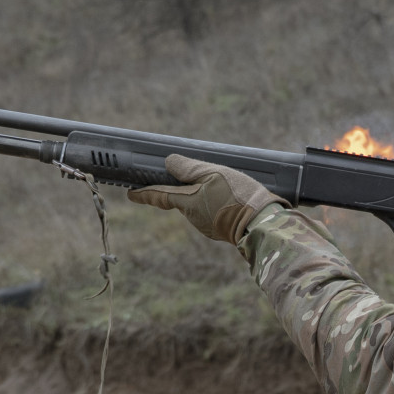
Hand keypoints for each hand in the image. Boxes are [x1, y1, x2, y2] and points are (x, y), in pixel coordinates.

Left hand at [128, 155, 287, 244]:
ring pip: (199, 206)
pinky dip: (217, 204)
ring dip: (205, 196)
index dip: (143, 193)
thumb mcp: (212, 173)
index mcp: (186, 202)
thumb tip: (169, 162)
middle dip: (186, 189)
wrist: (263, 225)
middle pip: (182, 199)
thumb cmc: (237, 196)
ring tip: (227, 185)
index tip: (130, 193)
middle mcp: (192, 217)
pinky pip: (213, 213)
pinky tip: (232, 198)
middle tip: (197, 176)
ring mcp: (207, 226)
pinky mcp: (221, 231)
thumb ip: (189, 168)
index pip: (159, 196)